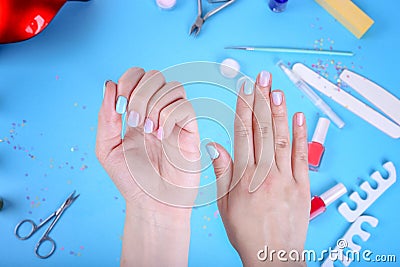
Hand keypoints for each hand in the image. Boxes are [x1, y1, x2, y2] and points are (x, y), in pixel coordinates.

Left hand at [96, 68, 199, 266]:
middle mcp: (157, 112)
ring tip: (148, 130)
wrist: (153, 204)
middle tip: (133, 120)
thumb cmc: (132, 180)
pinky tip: (161, 135)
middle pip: (155, 76)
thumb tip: (109, 84)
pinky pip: (185, 107)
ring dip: (155, 105)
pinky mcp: (190, 131)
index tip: (119, 105)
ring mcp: (175, 120)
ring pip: (173, 87)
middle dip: (140, 94)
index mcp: (137, 112)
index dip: (128, 81)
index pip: (138, 76)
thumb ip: (106, 117)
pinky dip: (169, 117)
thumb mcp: (107, 148)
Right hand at [209, 71, 309, 265]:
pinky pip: (302, 157)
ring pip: (282, 139)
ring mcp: (286, 179)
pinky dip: (301, 135)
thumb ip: (222, 173)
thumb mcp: (224, 205)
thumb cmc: (247, 233)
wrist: (273, 257)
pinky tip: (297, 117)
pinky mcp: (302, 186)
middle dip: (262, 101)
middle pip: (263, 130)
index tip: (243, 90)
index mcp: (245, 177)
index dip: (243, 109)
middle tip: (262, 78)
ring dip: (279, 112)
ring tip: (276, 90)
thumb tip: (214, 146)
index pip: (243, 134)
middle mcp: (266, 174)